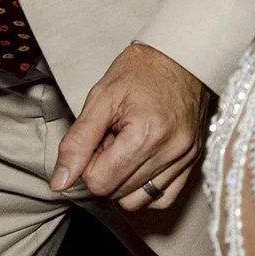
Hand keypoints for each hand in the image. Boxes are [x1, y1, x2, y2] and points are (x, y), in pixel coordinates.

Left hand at [52, 43, 207, 211]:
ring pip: (138, 201)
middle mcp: (172, 150)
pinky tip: (141, 165)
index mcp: (147, 134)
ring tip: (128, 151)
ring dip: (124, 182)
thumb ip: (77, 143)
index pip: (99, 182)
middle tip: (112, 140)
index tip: (97, 139)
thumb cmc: (141, 71)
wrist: (184, 54)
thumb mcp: (100, 99)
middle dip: (106, 171)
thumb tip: (60, 182)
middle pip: (117, 194)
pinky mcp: (193, 158)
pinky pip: (164, 198)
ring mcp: (186, 156)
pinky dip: (146, 190)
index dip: (88, 165)